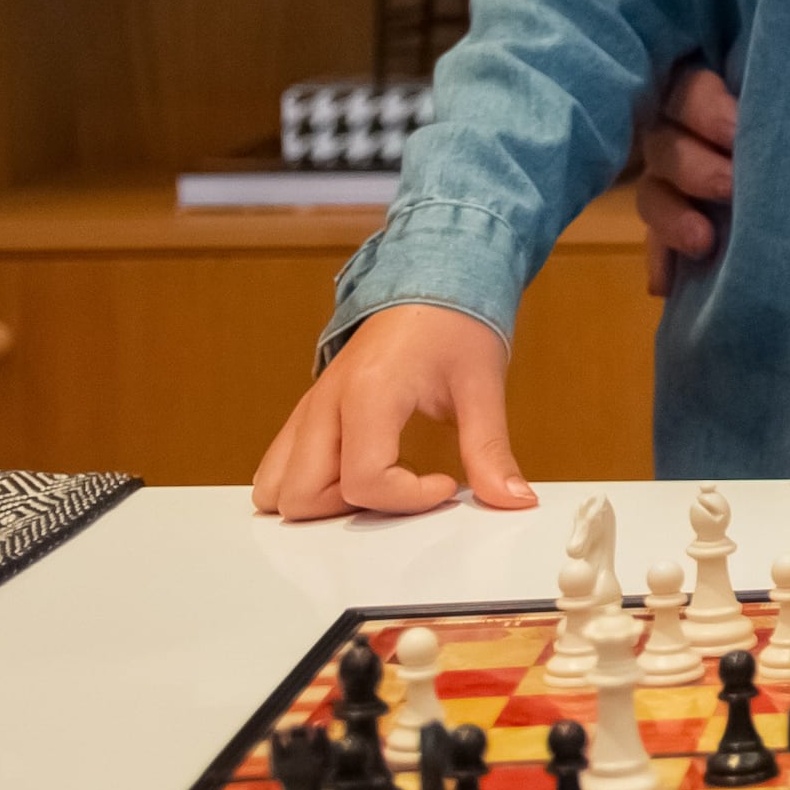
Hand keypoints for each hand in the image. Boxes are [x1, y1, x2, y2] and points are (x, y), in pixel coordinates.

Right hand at [251, 301, 531, 520]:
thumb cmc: (455, 324)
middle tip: (404, 488)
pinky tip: (360, 471)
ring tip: (378, 483)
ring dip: (321, 502)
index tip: (445, 484)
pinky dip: (309, 485)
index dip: (408, 498)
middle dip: (353, 510)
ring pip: (275, 487)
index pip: (363, 481)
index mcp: (368, 391)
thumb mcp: (482, 386)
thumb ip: (491, 450)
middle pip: (302, 496)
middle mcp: (325, 403)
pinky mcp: (306, 413)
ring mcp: (309, 408)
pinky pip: (279, 466)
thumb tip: (515, 501)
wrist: (430, 280)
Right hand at [634, 61, 735, 298]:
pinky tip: (668, 284)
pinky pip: (656, 243)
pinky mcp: (674, 226)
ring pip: (653, 193)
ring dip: (673, 218)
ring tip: (702, 241)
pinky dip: (663, 261)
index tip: (737, 132)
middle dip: (696, 168)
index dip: (707, 110)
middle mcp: (684, 134)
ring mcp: (673, 182)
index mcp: (715, 95)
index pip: (691, 90)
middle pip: (664, 143)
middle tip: (729, 186)